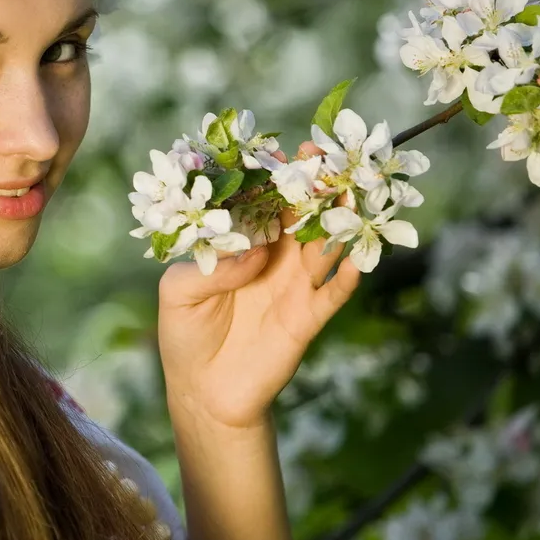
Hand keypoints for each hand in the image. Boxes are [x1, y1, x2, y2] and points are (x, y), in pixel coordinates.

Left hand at [156, 143, 361, 431]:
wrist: (203, 391)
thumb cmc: (185, 332)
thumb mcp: (180, 292)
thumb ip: (215, 267)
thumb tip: (257, 253)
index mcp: (240, 245)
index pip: (262, 204)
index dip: (276, 178)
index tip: (291, 149)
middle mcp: (273, 259)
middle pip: (300, 216)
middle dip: (314, 187)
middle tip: (328, 157)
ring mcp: (294, 287)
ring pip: (324, 246)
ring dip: (339, 219)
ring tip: (351, 191)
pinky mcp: (308, 318)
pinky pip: (334, 292)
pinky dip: (350, 273)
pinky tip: (360, 253)